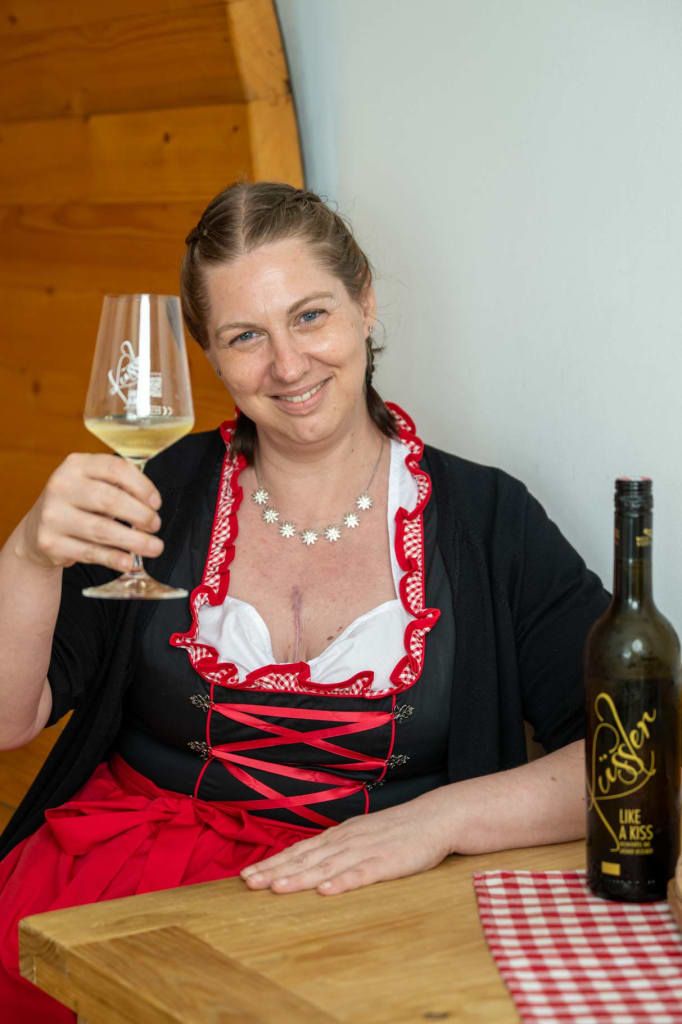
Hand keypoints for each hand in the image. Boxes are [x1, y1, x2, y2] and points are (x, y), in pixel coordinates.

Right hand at [16, 453, 162, 572]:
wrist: (37, 529)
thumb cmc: (77, 504)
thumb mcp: (92, 483)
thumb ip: (119, 487)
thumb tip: (151, 506)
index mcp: (76, 465)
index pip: (115, 469)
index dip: (142, 486)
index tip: (156, 503)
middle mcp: (62, 487)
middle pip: (110, 500)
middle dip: (140, 515)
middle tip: (155, 525)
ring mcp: (53, 515)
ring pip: (101, 530)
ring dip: (134, 541)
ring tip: (154, 547)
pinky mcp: (50, 542)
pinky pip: (90, 552)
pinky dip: (114, 558)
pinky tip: (129, 561)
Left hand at [240, 796, 452, 895]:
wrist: (433, 817)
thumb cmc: (395, 830)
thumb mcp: (360, 834)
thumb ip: (335, 848)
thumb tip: (307, 861)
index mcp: (339, 836)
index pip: (299, 851)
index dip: (273, 862)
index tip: (247, 875)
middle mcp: (346, 841)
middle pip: (305, 859)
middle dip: (275, 871)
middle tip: (247, 883)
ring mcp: (365, 851)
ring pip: (327, 867)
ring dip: (300, 878)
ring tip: (276, 888)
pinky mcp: (387, 863)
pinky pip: (361, 874)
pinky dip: (342, 882)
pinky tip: (326, 891)